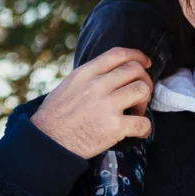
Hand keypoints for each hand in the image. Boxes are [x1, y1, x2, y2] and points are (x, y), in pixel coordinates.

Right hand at [32, 48, 152, 159]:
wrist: (49, 141)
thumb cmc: (56, 116)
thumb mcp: (68, 85)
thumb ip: (89, 77)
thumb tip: (109, 74)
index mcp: (86, 73)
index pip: (118, 54)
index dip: (137, 56)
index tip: (145, 63)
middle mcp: (98, 85)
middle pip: (135, 70)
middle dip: (144, 81)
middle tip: (140, 95)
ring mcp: (107, 105)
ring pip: (142, 90)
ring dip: (144, 101)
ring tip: (136, 112)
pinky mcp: (114, 126)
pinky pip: (143, 122)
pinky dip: (146, 128)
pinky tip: (140, 131)